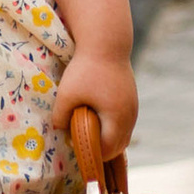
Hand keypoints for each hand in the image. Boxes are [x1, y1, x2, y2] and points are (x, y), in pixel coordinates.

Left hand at [54, 44, 138, 169]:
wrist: (106, 40)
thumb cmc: (85, 68)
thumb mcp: (67, 94)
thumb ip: (61, 116)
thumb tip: (60, 130)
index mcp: (117, 118)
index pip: (108, 150)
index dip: (92, 153)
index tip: (75, 146)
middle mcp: (130, 115)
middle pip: (119, 146)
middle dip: (101, 148)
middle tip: (80, 141)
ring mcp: (133, 107)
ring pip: (123, 134)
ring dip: (108, 137)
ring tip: (87, 130)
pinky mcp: (132, 98)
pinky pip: (124, 122)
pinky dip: (113, 126)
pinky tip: (97, 118)